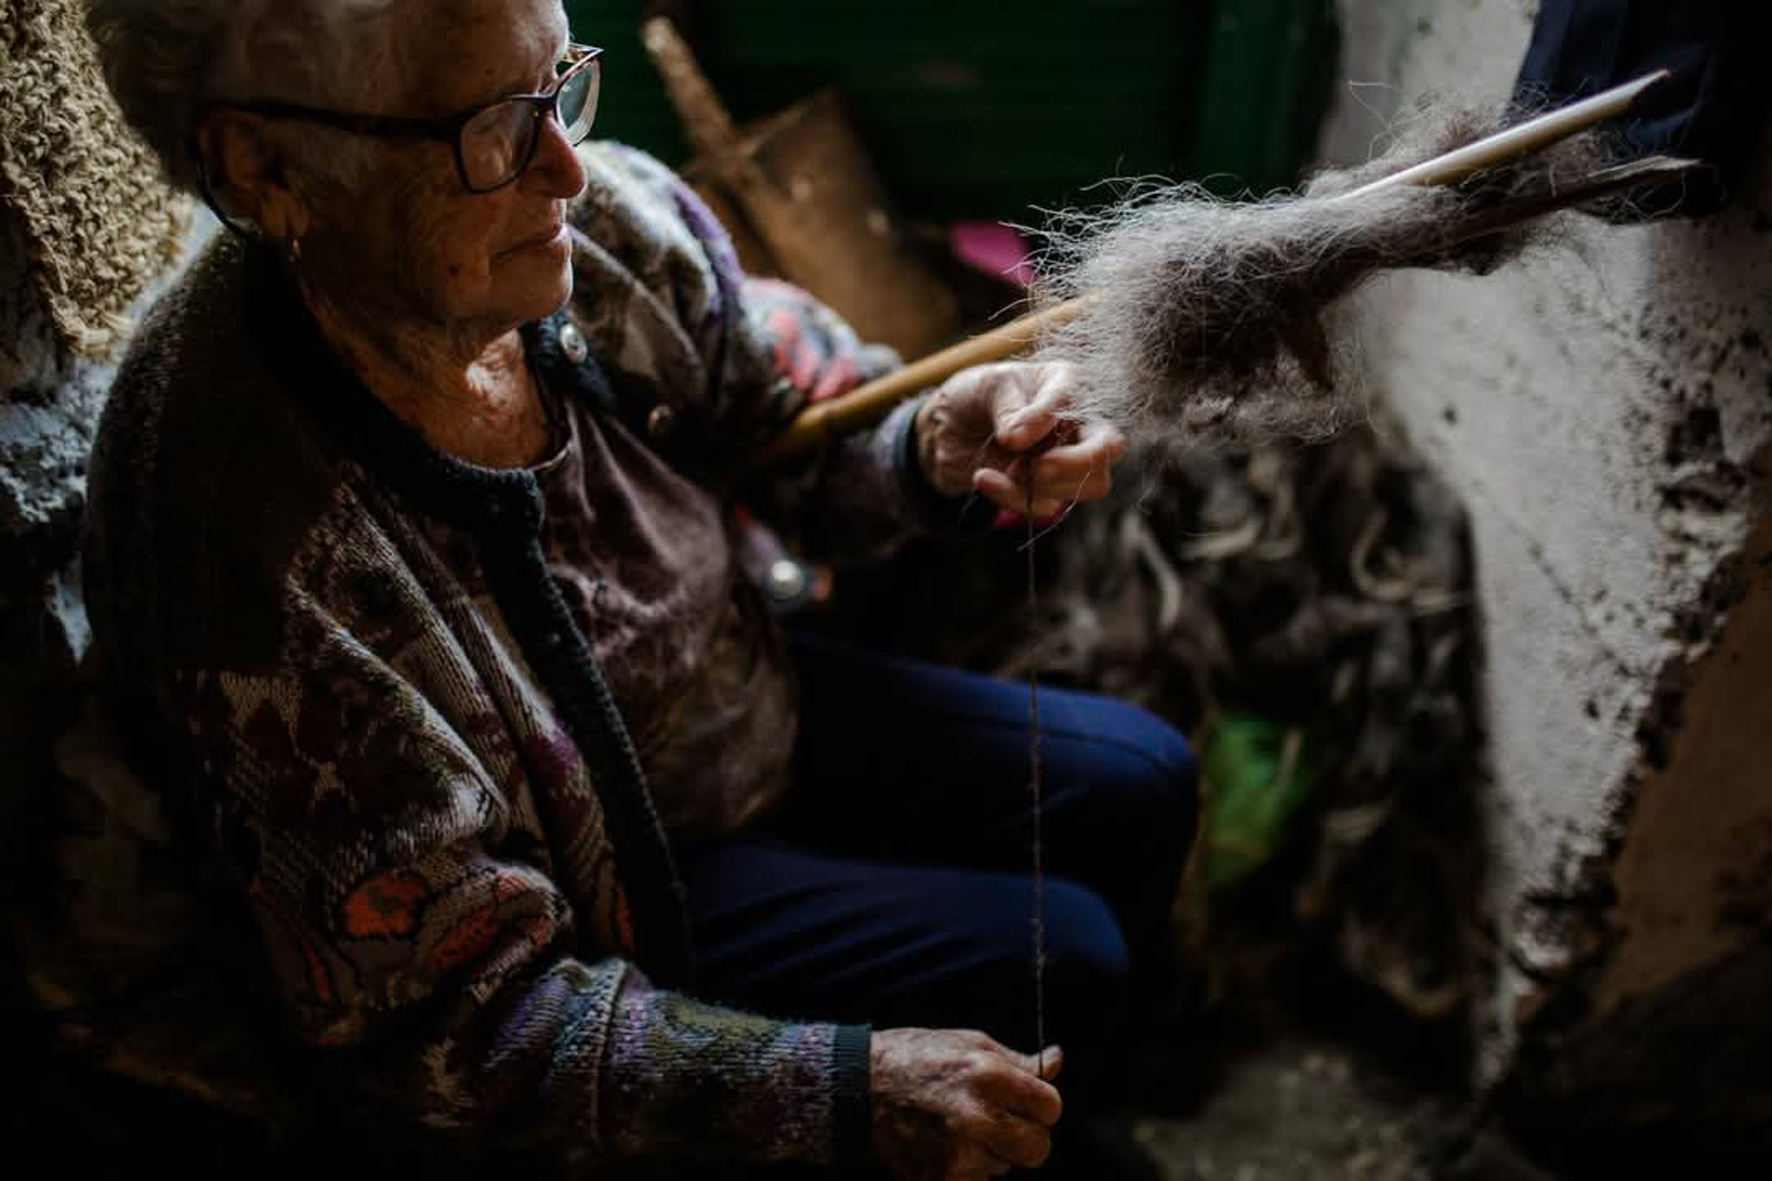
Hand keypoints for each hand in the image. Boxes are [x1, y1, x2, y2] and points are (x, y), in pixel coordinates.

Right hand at [870, 1028, 1063, 1179]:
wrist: (859, 1087)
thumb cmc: (918, 1057)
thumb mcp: (970, 1043)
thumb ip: (1017, 1061)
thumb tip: (1056, 1059)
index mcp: (988, 1075)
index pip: (1051, 1108)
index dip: (1041, 1105)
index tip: (1024, 1103)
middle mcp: (977, 1116)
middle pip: (1038, 1147)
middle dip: (1026, 1136)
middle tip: (1001, 1122)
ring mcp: (958, 1153)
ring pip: (1006, 1166)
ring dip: (992, 1152)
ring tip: (959, 1126)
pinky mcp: (942, 1177)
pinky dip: (970, 1170)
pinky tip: (947, 1146)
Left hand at [915, 361, 1125, 517]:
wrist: (948, 427)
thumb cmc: (975, 394)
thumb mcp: (988, 388)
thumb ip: (1010, 410)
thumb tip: (1020, 440)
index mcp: (1069, 386)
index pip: (1086, 407)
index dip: (1051, 429)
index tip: (1010, 437)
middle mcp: (1078, 422)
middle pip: (1105, 452)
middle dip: (1071, 466)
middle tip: (1035, 468)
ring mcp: (1068, 459)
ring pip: (1088, 485)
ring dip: (1040, 485)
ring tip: (1001, 470)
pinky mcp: (1050, 488)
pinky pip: (1047, 505)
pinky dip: (1013, 498)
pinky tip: (984, 479)